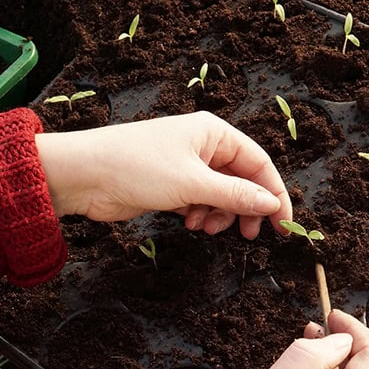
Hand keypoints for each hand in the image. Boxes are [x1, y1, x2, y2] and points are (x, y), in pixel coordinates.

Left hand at [35, 111, 291, 238]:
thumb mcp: (192, 184)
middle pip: (240, 180)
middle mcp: (202, 146)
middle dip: (245, 208)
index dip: (273, 194)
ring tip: (205, 229)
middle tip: (246, 235)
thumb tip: (271, 204)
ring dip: (218, 215)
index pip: (258, 163)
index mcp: (213, 133)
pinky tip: (189, 223)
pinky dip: (199, 214)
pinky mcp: (168, 185)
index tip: (283, 225)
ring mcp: (184, 166)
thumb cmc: (137, 167)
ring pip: (218, 194)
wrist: (85, 175)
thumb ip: (235, 196)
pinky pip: (197, 201)